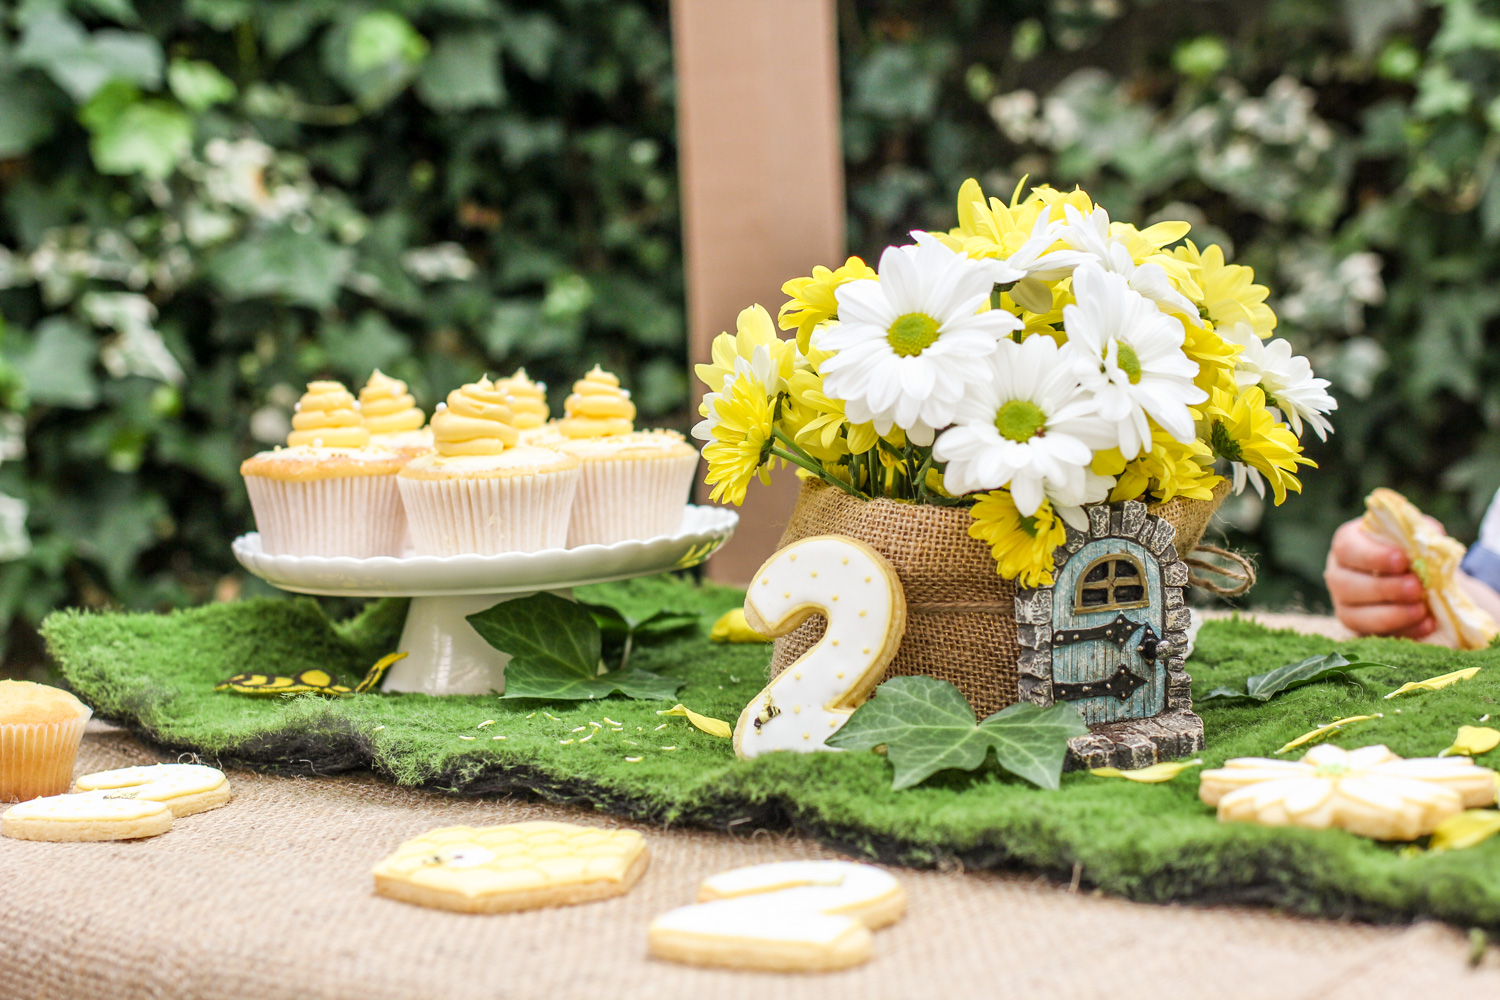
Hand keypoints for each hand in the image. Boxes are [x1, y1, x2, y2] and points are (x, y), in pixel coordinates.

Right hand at [1324, 518, 1434, 637]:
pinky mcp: (1360, 627)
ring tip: (1422, 609)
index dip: (1372, 556)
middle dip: (1383, 588)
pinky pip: (1374, 635)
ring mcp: (1344, 604)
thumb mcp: (1417, 531)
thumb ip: (1421, 533)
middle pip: (1345, 584)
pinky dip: (1404, 631)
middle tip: (1416, 587)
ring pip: (1354, 614)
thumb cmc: (1411, 547)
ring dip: (1391, 614)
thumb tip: (1430, 545)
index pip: (1347, 549)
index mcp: (1347, 543)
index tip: (1402, 560)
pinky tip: (1428, 624)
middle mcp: (1338, 574)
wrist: (1419, 574)